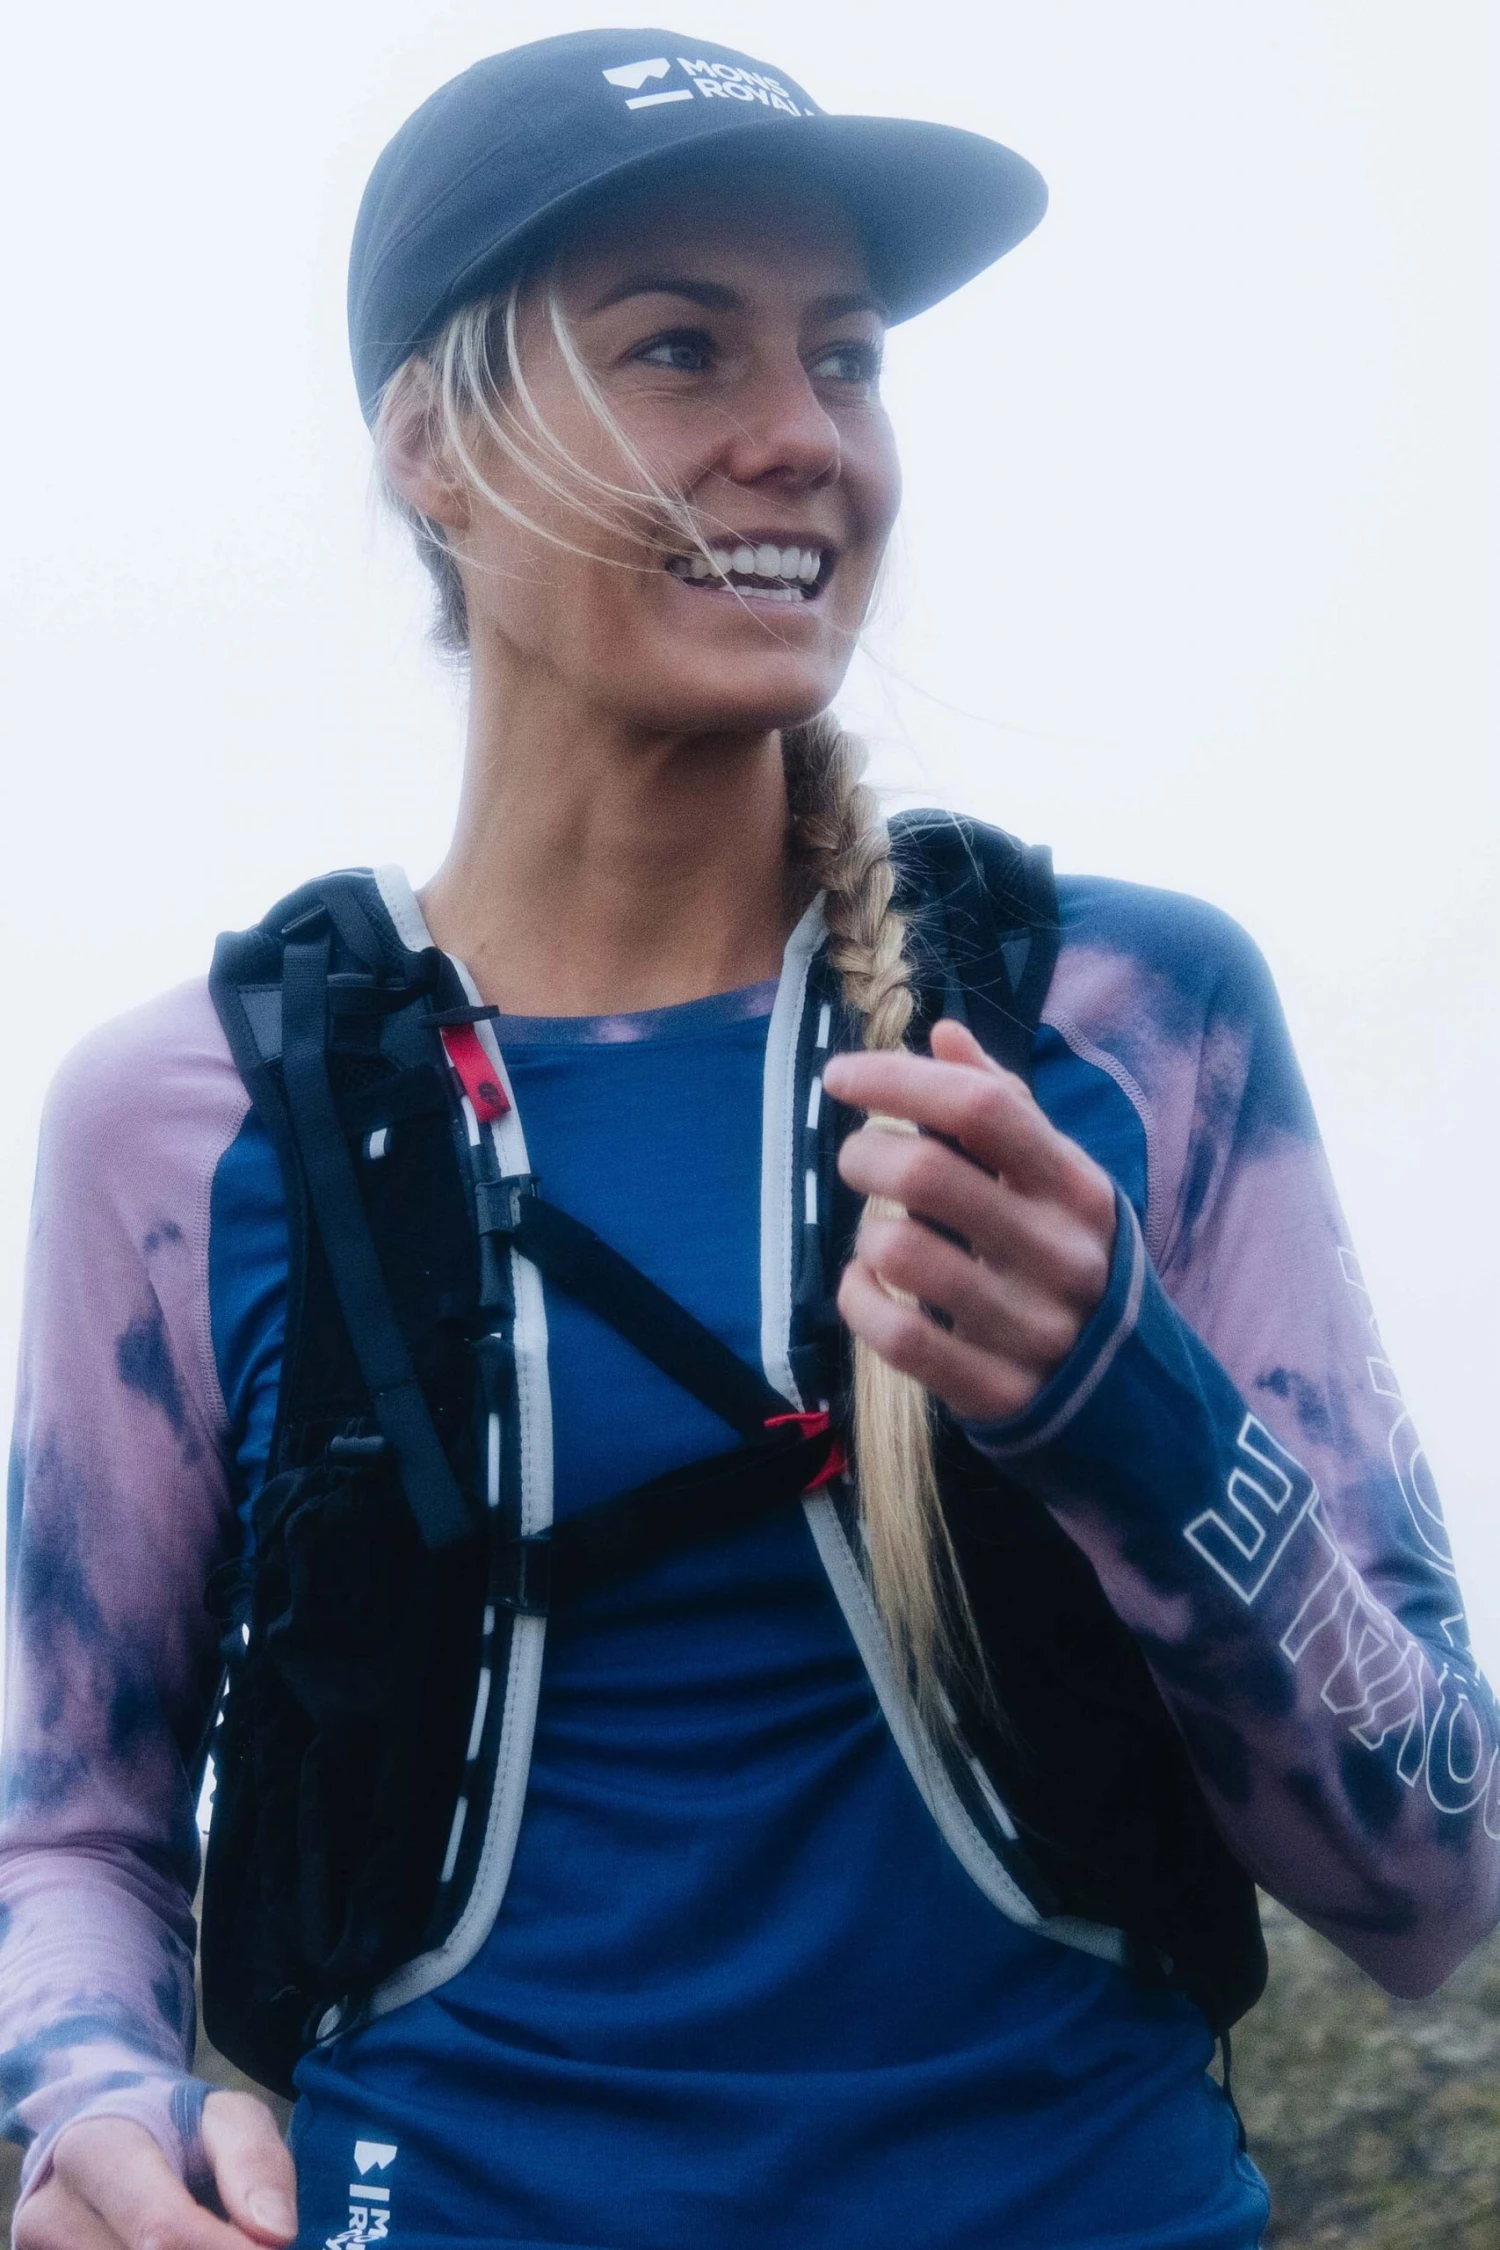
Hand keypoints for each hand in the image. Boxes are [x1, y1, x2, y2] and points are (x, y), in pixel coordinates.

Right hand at [19, 2092, 296, 2249]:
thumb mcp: (227, 2118)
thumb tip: (276, 2235)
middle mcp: (50, 2209)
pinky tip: (181, 2247)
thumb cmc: (177, 2127)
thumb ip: (255, 2163)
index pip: (161, 2228)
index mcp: (96, 2148)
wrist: (109, 2132)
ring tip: (208, 2233)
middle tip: (250, 2243)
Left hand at [824, 1018, 1116, 1423]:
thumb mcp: (1056, 1179)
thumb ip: (1003, 1105)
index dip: (899, 1080)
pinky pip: (895, 1335)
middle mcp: (1059, 1251)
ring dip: (866, 1233)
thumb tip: (944, 1033)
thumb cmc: (1067, 1256)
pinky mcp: (995, 1390)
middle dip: (864, 1155)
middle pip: (925, 1173)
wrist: (1128, 1391)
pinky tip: (867, 1285)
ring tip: (879, 1233)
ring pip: (898, 1252)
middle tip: (858, 1161)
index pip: (982, 1107)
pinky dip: (859, 1299)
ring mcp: (1030, 1326)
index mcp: (1074, 1186)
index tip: (840, 1076)